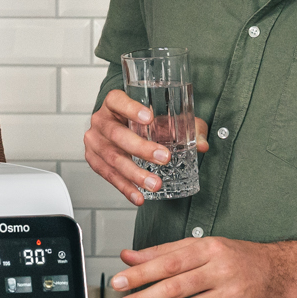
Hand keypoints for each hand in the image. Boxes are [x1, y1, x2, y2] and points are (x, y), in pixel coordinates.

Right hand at [84, 89, 208, 205]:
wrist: (119, 128)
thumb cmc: (141, 120)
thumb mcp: (162, 117)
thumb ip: (185, 128)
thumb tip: (202, 145)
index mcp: (113, 103)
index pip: (117, 101)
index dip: (131, 109)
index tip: (149, 117)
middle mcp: (101, 120)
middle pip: (117, 134)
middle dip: (141, 148)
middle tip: (164, 158)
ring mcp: (95, 141)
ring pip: (113, 158)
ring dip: (135, 173)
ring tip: (154, 184)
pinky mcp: (94, 160)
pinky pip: (109, 176)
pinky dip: (125, 187)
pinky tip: (139, 196)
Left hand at [110, 236, 295, 297]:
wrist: (281, 273)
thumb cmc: (238, 258)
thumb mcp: (203, 246)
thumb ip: (164, 252)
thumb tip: (129, 256)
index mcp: (209, 249)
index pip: (168, 262)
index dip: (141, 273)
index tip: (119, 282)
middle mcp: (220, 270)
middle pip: (175, 288)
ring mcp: (230, 295)